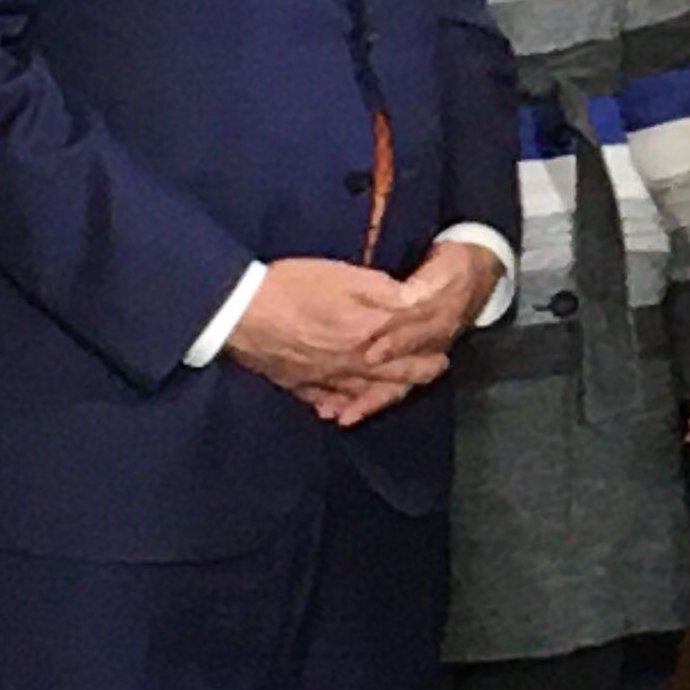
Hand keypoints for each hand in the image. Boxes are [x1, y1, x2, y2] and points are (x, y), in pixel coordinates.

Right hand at [228, 254, 442, 407]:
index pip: (410, 340)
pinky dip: (343, 407)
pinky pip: (329, 402)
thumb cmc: (294, 286)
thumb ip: (383, 292)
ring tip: (403, 389)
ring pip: (367, 393)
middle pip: (396, 373)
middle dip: (421, 370)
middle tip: (439, 365)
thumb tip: (414, 301)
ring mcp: (326, 379)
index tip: (448, 333)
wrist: (241, 311)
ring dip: (389, 392)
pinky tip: (345, 412)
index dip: (432, 335)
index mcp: (368, 334)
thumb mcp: (347, 276)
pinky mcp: (300, 384)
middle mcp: (353, 363)